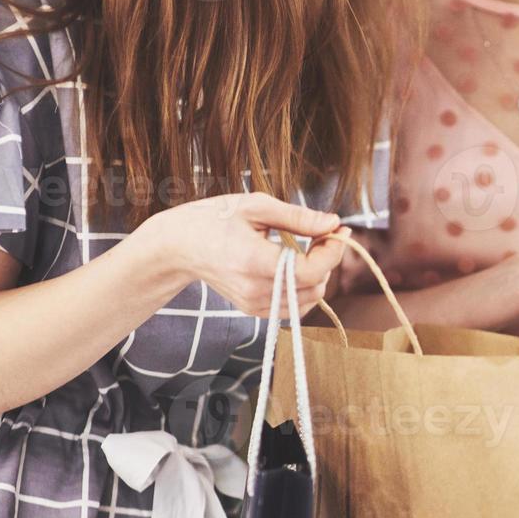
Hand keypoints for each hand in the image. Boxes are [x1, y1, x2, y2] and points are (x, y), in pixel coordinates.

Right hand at [136, 193, 351, 315]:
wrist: (179, 246)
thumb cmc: (215, 219)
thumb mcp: (255, 206)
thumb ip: (298, 217)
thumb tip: (333, 224)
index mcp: (254, 261)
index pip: (311, 272)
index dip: (332, 253)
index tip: (339, 230)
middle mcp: (254, 290)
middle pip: (315, 287)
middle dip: (327, 260)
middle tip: (322, 233)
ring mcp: (253, 305)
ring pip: (309, 300)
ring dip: (318, 275)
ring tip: (306, 248)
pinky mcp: (253, 310)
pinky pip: (294, 307)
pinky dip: (304, 287)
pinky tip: (294, 265)